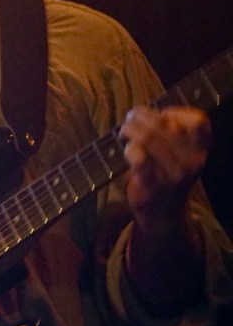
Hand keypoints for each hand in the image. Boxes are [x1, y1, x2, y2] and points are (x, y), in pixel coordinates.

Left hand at [120, 104, 210, 223]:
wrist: (163, 213)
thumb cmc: (167, 173)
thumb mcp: (181, 152)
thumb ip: (173, 131)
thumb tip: (143, 111)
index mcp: (201, 149)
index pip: (198, 120)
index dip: (176, 112)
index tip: (161, 116)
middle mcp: (193, 161)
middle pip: (163, 124)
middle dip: (140, 116)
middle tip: (130, 120)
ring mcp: (174, 174)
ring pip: (147, 137)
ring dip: (129, 129)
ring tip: (124, 132)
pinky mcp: (153, 185)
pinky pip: (138, 157)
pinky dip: (129, 148)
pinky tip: (126, 149)